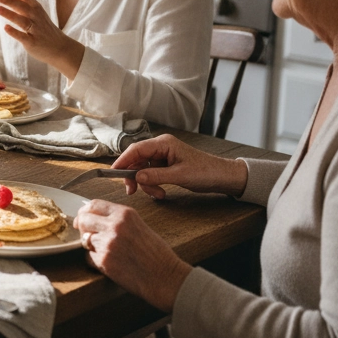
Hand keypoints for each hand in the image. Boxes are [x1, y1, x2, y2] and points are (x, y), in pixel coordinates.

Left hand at [0, 0, 84, 78]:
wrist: (61, 48)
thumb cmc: (44, 28)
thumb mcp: (37, 13)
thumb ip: (23, 4)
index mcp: (36, 8)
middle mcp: (36, 17)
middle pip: (22, 7)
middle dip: (10, 0)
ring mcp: (35, 30)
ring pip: (22, 21)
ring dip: (10, 14)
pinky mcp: (33, 42)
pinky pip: (23, 37)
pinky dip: (15, 32)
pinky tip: (6, 28)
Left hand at [74, 199, 191, 311]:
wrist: (165, 278)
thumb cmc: (157, 255)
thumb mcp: (140, 226)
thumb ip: (118, 220)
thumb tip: (95, 218)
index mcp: (125, 214)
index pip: (94, 204)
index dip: (85, 211)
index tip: (82, 216)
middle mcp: (114, 226)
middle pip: (84, 219)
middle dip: (81, 226)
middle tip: (84, 233)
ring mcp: (107, 243)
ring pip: (84, 239)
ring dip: (90, 245)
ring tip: (106, 251)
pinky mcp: (104, 261)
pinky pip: (88, 257)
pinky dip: (94, 260)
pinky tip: (108, 263)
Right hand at [113, 133, 248, 198]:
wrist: (223, 177)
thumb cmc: (206, 172)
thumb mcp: (180, 176)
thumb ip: (155, 176)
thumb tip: (136, 177)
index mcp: (163, 143)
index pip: (136, 149)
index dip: (123, 161)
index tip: (114, 173)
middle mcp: (161, 147)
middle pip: (137, 159)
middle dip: (134, 176)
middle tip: (132, 191)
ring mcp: (163, 156)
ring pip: (143, 169)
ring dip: (146, 183)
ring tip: (158, 194)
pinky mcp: (166, 165)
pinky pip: (151, 174)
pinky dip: (152, 184)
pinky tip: (161, 192)